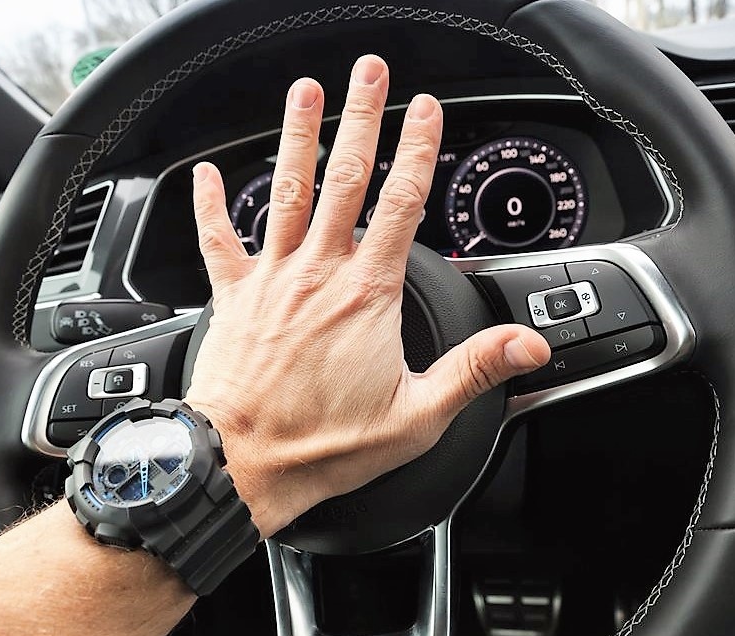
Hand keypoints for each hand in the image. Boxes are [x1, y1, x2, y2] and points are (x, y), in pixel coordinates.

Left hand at [184, 55, 549, 537]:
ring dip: (297, 136)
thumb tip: (528, 346)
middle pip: (344, 177)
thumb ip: (474, 370)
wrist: (240, 463)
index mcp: (366, 294)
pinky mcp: (233, 297)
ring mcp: (271, 279)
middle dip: (361, 118)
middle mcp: (317, 273)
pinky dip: (211, 204)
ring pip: (286, 190)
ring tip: (306, 91)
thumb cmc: (322, 445)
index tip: (426, 110)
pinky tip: (207, 173)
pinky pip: (218, 239)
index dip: (417, 150)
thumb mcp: (416, 416)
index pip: (401, 203)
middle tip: (370, 72)